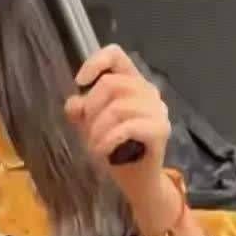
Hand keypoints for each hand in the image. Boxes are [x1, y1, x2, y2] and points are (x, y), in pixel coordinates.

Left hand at [64, 45, 177, 220]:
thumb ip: (81, 110)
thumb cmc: (115, 148)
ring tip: (93, 146)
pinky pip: (128, 127)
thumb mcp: (91, 125)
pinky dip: (108, 140)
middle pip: (111, 83)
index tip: (80, 82)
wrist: (138, 181)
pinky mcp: (160, 130)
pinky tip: (102, 151)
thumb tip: (74, 103)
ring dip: (97, 129)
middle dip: (91, 109)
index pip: (116, 54)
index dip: (95, 62)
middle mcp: (149, 91)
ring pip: (118, 107)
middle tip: (87, 130)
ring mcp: (158, 110)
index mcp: (132, 82)